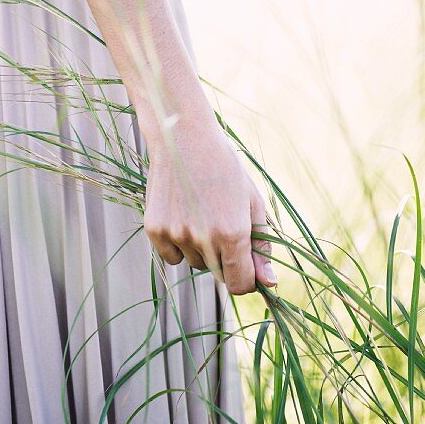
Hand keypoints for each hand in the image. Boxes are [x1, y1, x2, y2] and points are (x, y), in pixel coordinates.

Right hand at [142, 109, 276, 295]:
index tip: (245, 267)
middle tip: (221, 223)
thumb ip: (262, 247)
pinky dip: (178, 244)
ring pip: (194, 262)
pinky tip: (182, 215)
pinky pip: (171, 256)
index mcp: (233, 234)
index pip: (239, 285)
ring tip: (200, 212)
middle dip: (225, 259)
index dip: (246, 280)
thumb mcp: (252, 203)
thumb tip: (269, 283)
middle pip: (218, 274)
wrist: (184, 138)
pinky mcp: (155, 229)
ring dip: (200, 249)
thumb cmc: (225, 169)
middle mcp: (204, 239)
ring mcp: (176, 234)